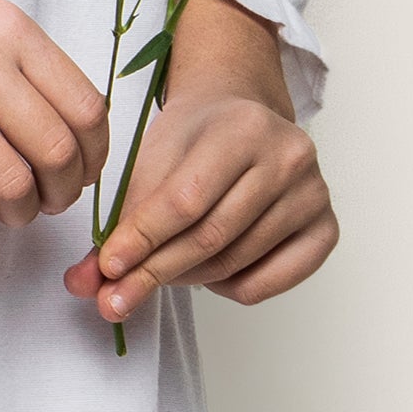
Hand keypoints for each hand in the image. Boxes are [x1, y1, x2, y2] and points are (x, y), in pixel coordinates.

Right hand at [0, 0, 108, 246]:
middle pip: (58, 154)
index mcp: (4, 26)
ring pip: (11, 186)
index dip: (94, 155)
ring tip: (4, 213)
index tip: (81, 170)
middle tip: (45, 201)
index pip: (85, 109)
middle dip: (63, 193)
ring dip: (19, 215)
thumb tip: (60, 124)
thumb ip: (14, 56)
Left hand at [63, 0, 337, 323]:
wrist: (242, 115)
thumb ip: (119, 222)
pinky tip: (211, 268)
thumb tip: (85, 285)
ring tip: (163, 267)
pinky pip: (270, 281)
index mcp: (242, 126)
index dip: (142, 239)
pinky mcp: (326, 227)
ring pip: (236, 262)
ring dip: (187, 278)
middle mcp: (289, 156)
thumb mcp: (150, 160)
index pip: (185, 198)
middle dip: (155, 271)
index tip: (106, 268)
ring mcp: (314, 193)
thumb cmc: (193, 139)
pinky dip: (230, 287)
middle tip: (115, 296)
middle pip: (211, 236)